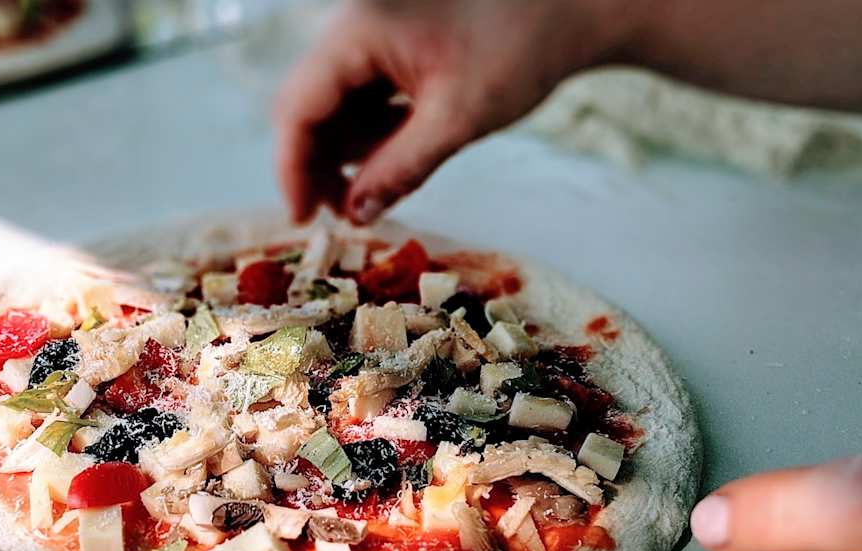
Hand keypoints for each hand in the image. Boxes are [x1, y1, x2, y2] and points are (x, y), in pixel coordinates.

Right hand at [272, 0, 639, 224]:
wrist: (568, 10)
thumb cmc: (520, 49)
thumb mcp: (457, 119)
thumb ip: (400, 169)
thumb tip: (356, 215)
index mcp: (360, 32)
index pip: (299, 106)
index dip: (293, 167)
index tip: (302, 218)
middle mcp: (353, 27)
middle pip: (307, 105)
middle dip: (318, 163)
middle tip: (342, 215)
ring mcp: (371, 34)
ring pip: (333, 104)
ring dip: (348, 152)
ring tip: (379, 189)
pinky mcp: (391, 45)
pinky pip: (361, 95)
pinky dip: (372, 131)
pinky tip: (400, 154)